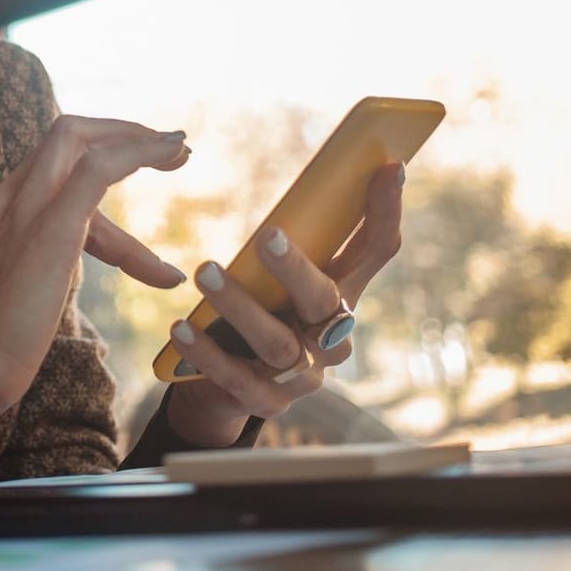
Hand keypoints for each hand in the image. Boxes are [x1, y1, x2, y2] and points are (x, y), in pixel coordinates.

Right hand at [0, 116, 192, 425]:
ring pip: (77, 136)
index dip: (104, 166)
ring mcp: (25, 206)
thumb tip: (51, 288)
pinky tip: (170, 152)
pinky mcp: (51, 226)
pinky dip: (137, 151)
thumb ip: (35, 276)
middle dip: (121, 131)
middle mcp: (10, 197)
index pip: (56, 170)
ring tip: (179, 148)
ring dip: (134, 136)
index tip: (145, 173)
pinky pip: (98, 167)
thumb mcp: (16, 296)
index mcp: (2, 211)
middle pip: (65, 133)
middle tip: (171, 148)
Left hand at [164, 162, 405, 445]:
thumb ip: (293, 238)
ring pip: (277, 342)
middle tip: (265, 234)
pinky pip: (237, 378)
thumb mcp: (278, 276)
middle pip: (325, 300)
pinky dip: (208, 352)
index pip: (377, 251)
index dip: (386, 211)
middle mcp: (332, 337)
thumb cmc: (259, 311)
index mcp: (341, 294)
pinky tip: (181, 328)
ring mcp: (302, 375)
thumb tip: (305, 179)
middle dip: (296, 268)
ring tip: (203, 272)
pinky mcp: (266, 402)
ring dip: (239, 306)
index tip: (389, 168)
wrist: (228, 385)